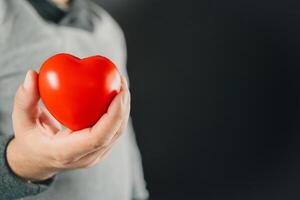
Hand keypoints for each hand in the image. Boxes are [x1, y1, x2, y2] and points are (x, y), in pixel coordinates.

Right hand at [6, 70, 129, 180]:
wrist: (37, 162)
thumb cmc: (29, 139)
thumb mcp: (21, 121)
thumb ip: (24, 99)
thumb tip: (33, 75)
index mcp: (66, 153)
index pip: (98, 137)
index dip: (113, 115)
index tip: (119, 92)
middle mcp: (86, 158)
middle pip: (114, 133)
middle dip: (123, 105)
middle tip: (121, 80)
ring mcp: (95, 156)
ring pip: (118, 132)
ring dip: (124, 107)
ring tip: (121, 83)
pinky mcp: (100, 150)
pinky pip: (115, 131)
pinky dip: (119, 111)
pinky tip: (116, 93)